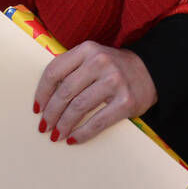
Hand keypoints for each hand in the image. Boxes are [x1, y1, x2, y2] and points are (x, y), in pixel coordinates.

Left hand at [33, 42, 156, 144]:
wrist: (150, 71)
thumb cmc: (113, 68)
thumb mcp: (92, 58)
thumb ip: (71, 69)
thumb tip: (45, 99)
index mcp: (87, 49)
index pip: (54, 71)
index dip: (42, 93)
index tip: (36, 108)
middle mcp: (100, 62)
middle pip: (65, 92)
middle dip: (51, 113)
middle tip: (44, 126)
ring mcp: (114, 81)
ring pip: (78, 107)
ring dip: (63, 125)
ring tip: (56, 135)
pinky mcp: (126, 101)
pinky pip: (98, 121)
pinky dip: (82, 133)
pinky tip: (73, 139)